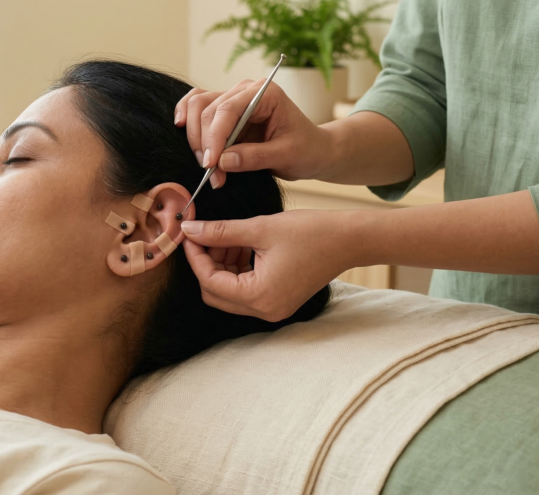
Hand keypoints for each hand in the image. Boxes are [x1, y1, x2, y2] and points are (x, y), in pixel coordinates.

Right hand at [174, 79, 332, 188]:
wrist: (313, 150)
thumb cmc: (306, 150)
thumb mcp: (286, 156)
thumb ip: (254, 157)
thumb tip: (222, 162)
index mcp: (265, 93)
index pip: (228, 110)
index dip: (214, 137)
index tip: (210, 165)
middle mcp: (245, 91)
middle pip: (207, 109)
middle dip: (205, 144)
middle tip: (212, 175)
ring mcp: (233, 99)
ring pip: (197, 106)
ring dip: (195, 137)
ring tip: (207, 166)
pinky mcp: (225, 113)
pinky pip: (197, 109)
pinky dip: (188, 121)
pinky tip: (180, 130)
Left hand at [180, 210, 351, 320]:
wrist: (349, 240)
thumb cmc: (310, 232)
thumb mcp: (259, 228)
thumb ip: (220, 232)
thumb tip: (189, 231)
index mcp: (259, 296)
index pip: (210, 282)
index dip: (195, 256)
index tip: (189, 233)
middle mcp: (264, 310)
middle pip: (215, 294)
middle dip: (206, 263)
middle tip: (204, 234)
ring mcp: (272, 308)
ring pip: (229, 292)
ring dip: (221, 265)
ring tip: (227, 236)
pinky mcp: (278, 300)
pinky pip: (246, 290)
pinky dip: (237, 269)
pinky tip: (241, 244)